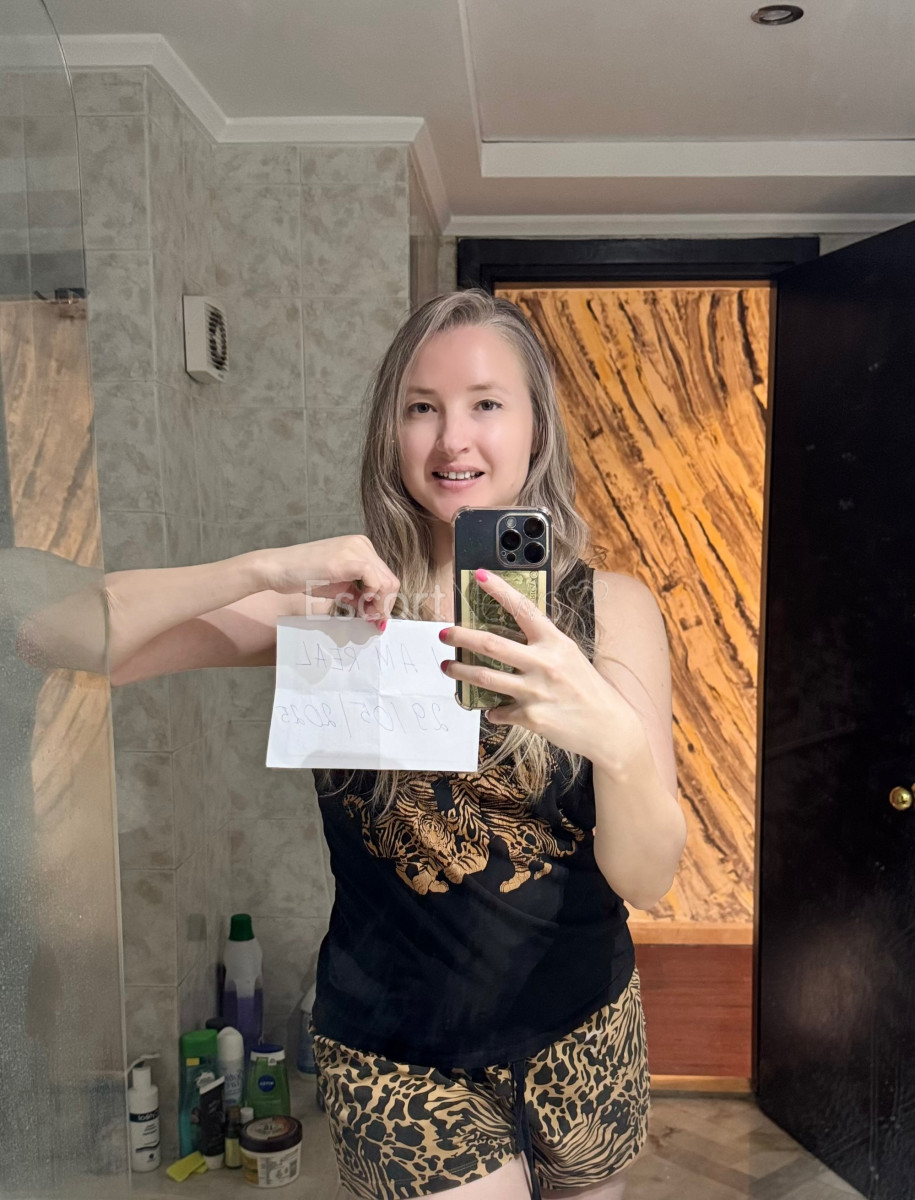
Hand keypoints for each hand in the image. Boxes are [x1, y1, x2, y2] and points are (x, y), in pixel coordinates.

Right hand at [259, 536, 399, 624]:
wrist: (277, 568)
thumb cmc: (304, 576)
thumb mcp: (339, 586)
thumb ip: (359, 594)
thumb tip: (378, 613)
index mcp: (361, 547)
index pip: (385, 576)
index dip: (384, 601)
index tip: (375, 618)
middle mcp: (362, 544)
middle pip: (390, 580)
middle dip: (384, 605)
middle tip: (373, 622)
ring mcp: (355, 549)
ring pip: (387, 582)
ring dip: (380, 605)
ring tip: (366, 617)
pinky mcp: (347, 560)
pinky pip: (375, 581)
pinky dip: (373, 599)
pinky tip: (361, 608)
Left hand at [439, 569, 644, 764]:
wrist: (608, 726)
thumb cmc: (587, 688)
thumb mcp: (569, 656)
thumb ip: (541, 645)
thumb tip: (507, 636)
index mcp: (555, 642)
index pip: (523, 608)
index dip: (499, 590)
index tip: (480, 576)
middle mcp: (544, 663)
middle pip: (490, 644)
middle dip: (461, 636)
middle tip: (443, 633)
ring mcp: (536, 691)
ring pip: (485, 677)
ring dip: (460, 672)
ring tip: (447, 668)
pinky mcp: (531, 717)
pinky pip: (499, 711)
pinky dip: (492, 711)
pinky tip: (492, 710)